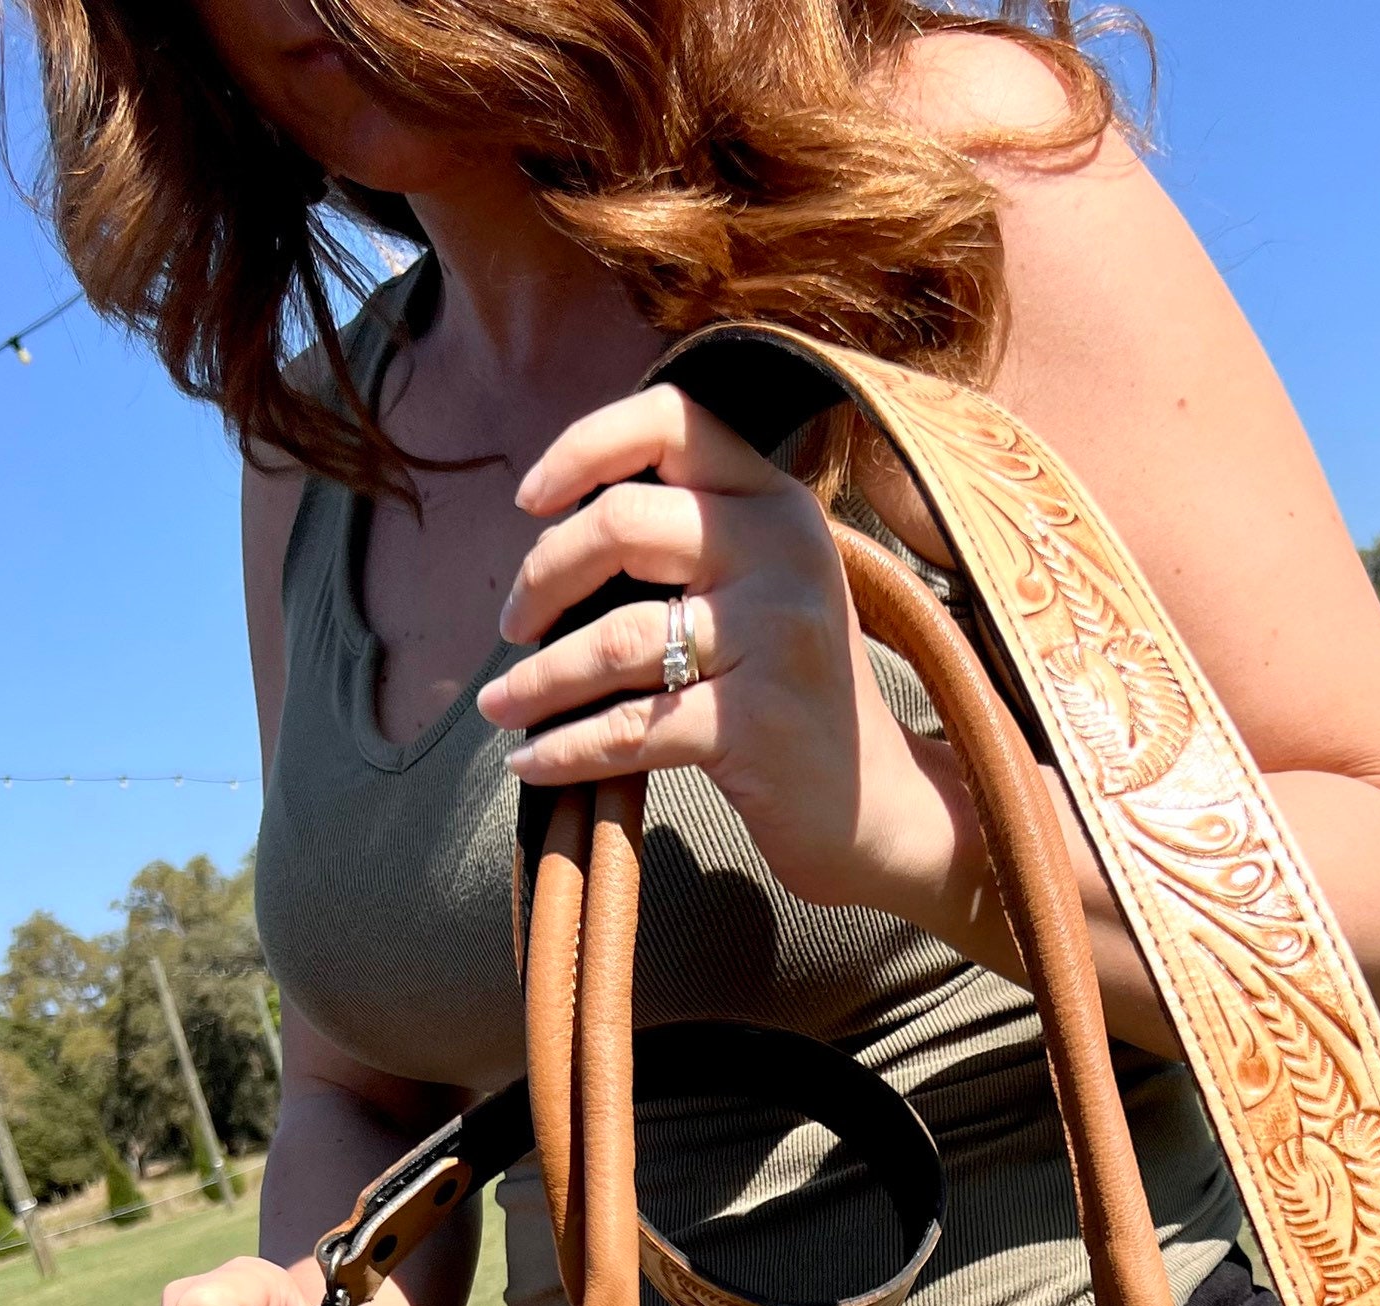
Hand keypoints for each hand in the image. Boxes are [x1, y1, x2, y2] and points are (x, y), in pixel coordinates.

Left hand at [477, 387, 960, 916]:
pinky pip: (628, 728)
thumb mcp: (768, 590)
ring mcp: (773, 637)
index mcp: (779, 504)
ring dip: (537, 678)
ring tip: (499, 705)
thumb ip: (693, 542)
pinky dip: (563, 750)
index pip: (670, 423)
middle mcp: (782, 554)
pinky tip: (530, 762)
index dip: (583, 448)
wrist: (880, 809)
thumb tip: (559, 534)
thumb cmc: (796, 697)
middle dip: (542, 577)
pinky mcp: (754, 724)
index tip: (530, 502)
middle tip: (513, 626)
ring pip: (614, 638)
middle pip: (621, 524)